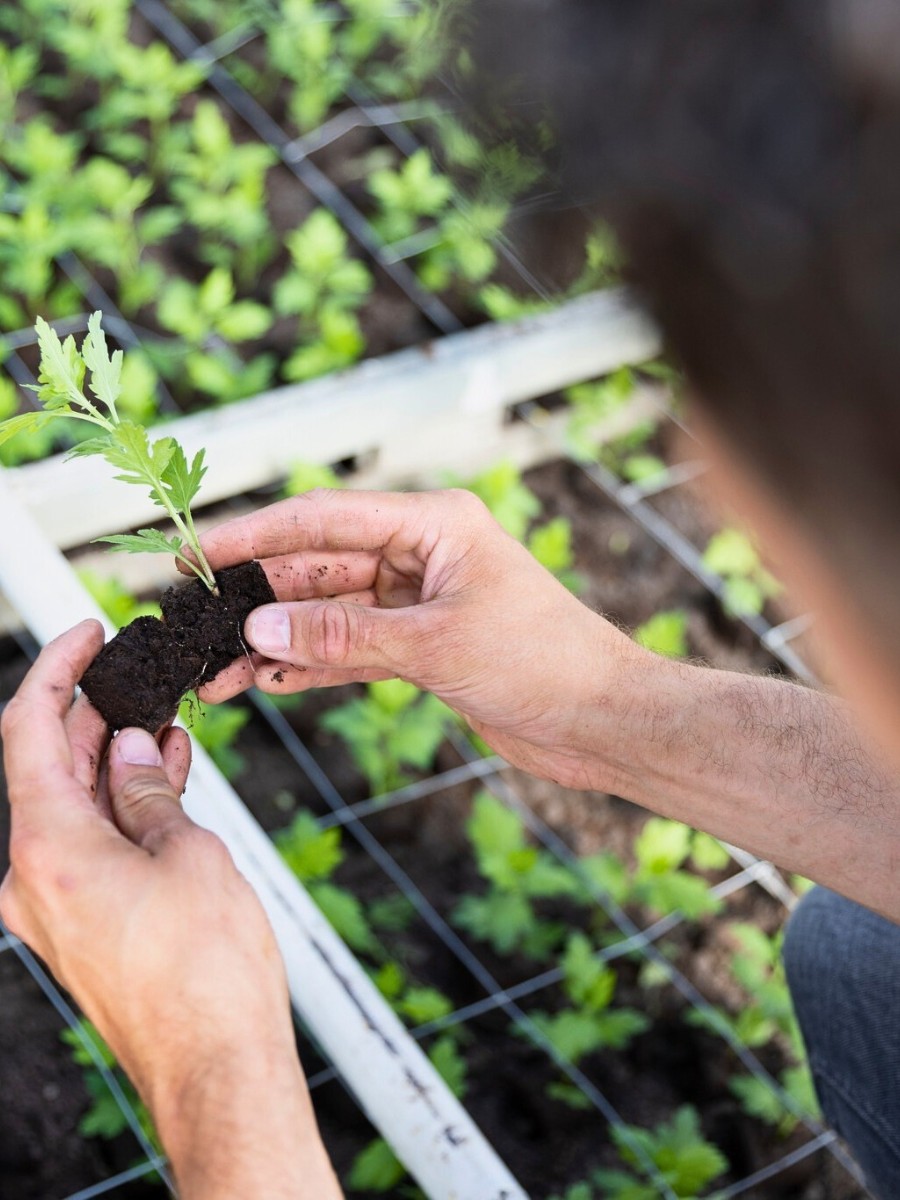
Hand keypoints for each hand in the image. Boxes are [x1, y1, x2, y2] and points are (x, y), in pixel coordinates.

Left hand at [0, 622, 340, 1197]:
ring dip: (114, 761)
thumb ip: (151, 792)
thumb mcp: (189, 854)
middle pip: (49, 767)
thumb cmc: (206, 971)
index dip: (55, 672)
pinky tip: (166, 777)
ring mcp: (56, 904)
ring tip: (165, 722)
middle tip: (138, 675)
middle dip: (93, 716)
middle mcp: (35, 876)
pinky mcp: (84, 923)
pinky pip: (92, 844)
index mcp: (48, 849)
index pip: (29, 732)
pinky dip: (123, 807)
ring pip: (74, 805)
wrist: (214, 1065)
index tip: (87, 633)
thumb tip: (135, 749)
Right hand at [193, 488, 641, 790]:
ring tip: (214, 666)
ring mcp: (419, 602)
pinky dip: (312, 665)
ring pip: (329, 614)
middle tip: (194, 621)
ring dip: (276, 640)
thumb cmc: (542, 660)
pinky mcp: (422, 648)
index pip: (322, 518)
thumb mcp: (433, 644)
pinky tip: (264, 680)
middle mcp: (422, 554)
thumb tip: (258, 629)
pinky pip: (351, 649)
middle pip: (318, 565)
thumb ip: (342, 636)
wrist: (603, 720)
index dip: (254, 535)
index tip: (195, 553)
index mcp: (433, 523)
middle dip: (258, 596)